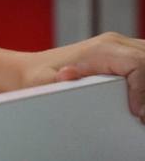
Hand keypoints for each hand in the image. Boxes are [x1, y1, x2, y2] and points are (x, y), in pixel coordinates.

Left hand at [0, 32, 144, 120]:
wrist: (28, 70)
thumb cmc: (37, 78)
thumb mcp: (44, 84)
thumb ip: (60, 83)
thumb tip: (69, 79)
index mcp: (101, 49)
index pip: (138, 64)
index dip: (143, 90)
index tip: (137, 114)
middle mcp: (113, 43)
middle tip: (140, 117)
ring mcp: (120, 47)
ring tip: (140, 109)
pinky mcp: (122, 56)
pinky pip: (143, 61)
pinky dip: (144, 78)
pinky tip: (138, 100)